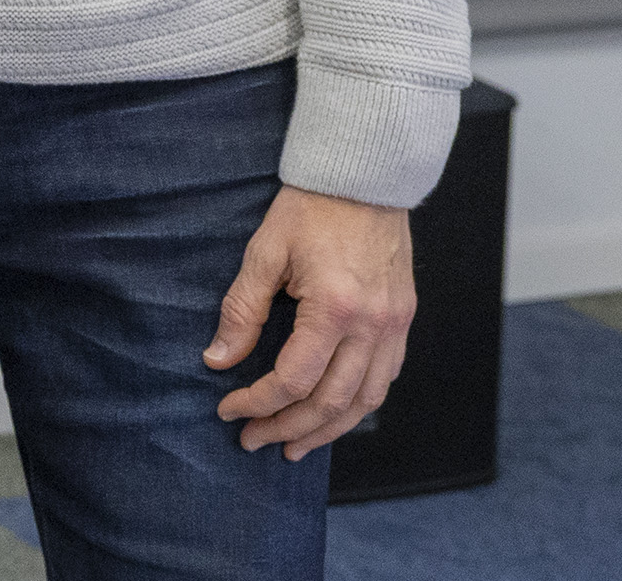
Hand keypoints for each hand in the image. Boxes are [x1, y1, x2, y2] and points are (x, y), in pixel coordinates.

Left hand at [208, 185, 416, 456]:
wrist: (365, 175)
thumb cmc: (310, 208)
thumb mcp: (264, 252)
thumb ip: (242, 310)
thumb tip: (217, 359)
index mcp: (335, 308)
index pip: (294, 380)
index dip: (258, 403)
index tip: (229, 411)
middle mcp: (373, 325)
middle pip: (331, 402)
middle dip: (288, 428)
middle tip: (253, 442)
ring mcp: (394, 325)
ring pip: (365, 400)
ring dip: (327, 430)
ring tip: (294, 446)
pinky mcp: (403, 319)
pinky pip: (385, 378)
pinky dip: (358, 403)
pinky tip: (334, 412)